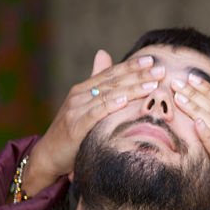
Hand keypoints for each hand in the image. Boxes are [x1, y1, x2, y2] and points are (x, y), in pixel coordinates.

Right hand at [23, 50, 165, 195]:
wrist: (49, 156)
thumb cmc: (71, 132)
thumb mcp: (84, 106)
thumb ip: (96, 82)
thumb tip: (103, 53)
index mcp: (83, 90)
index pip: (111, 74)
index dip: (131, 66)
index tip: (152, 60)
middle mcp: (79, 96)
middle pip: (113, 82)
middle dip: (138, 75)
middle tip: (160, 70)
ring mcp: (76, 110)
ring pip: (108, 95)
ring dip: (131, 88)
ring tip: (151, 84)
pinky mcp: (75, 126)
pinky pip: (95, 114)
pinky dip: (110, 106)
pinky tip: (125, 101)